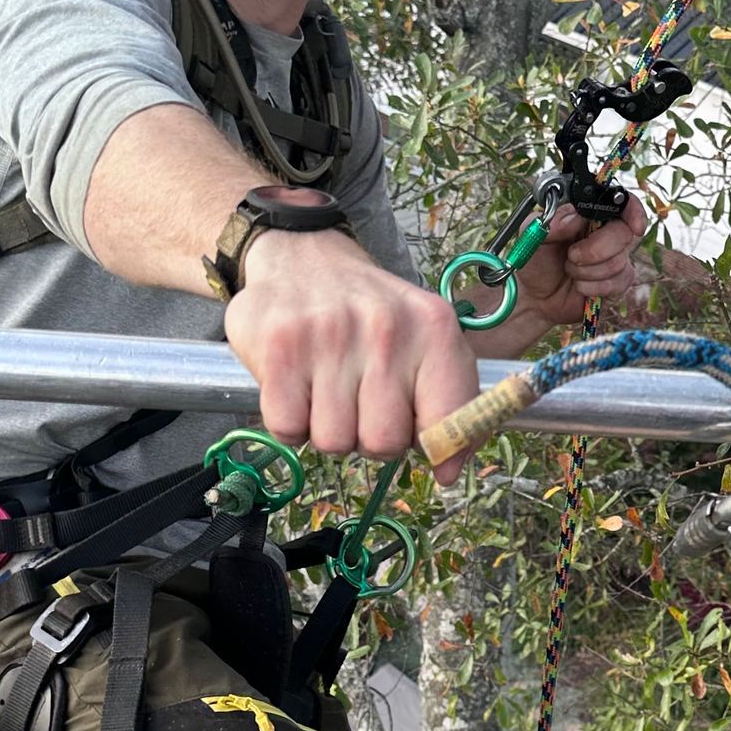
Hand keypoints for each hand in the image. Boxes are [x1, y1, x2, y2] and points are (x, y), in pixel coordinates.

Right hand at [225, 228, 481, 480]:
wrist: (304, 256)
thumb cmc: (372, 317)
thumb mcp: (427, 343)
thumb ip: (450, 406)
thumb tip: (448, 473)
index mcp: (435, 327)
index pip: (450, 422)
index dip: (439, 448)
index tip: (429, 450)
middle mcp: (386, 328)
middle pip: (383, 444)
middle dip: (370, 436)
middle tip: (362, 403)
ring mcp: (330, 335)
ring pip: (334, 442)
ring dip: (328, 429)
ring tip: (328, 390)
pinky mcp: (280, 347)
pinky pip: (288, 429)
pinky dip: (291, 422)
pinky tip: (298, 387)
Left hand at [495, 196, 649, 349]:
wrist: (534, 297)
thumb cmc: (536, 261)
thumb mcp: (533, 236)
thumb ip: (551, 223)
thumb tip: (576, 217)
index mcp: (588, 215)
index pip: (620, 203)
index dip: (632, 211)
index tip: (634, 226)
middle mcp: (605, 233)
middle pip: (622, 233)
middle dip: (596, 249)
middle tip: (571, 256)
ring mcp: (614, 259)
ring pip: (618, 262)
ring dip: (587, 271)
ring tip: (569, 270)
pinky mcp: (616, 283)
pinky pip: (617, 283)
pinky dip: (593, 287)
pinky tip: (579, 287)